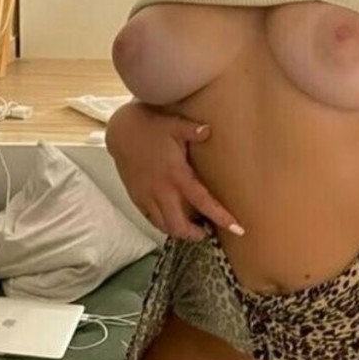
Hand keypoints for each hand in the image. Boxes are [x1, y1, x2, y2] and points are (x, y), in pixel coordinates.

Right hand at [105, 101, 243, 241]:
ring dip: (179, 231)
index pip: (203, 202)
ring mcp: (147, 196)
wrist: (121, 132)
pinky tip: (171, 217)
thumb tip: (209, 130)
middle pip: (179, 225)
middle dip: (195, 234)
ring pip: (163, 226)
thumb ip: (193, 130)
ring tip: (191, 226)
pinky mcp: (136, 197)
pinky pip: (151, 219)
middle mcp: (161, 190)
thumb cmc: (151, 127)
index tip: (237, 229)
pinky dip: (163, 223)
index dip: (220, 217)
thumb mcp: (174, 124)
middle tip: (207, 230)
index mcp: (176, 175)